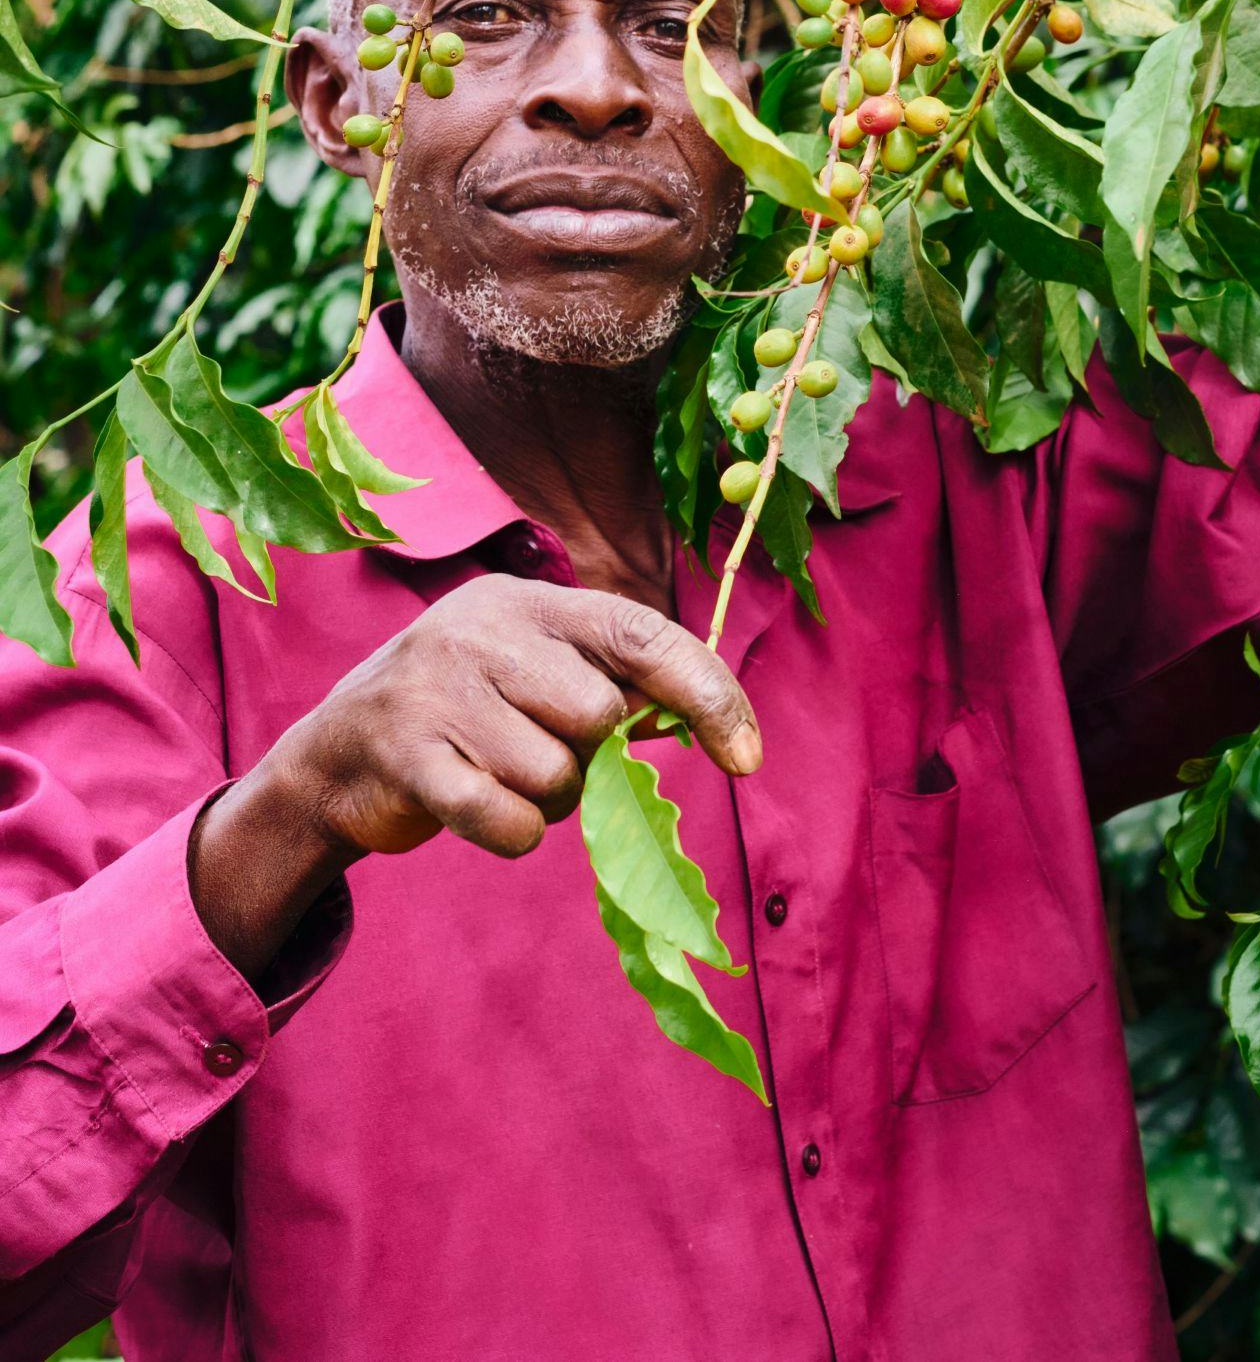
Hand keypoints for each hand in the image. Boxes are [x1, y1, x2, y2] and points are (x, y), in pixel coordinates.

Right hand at [190, 577, 760, 978]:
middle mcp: (480, 629)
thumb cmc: (467, 716)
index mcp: (527, 602)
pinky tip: (476, 806)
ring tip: (497, 775)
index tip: (749, 756)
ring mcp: (437, 689)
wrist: (335, 758)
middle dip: (587, 756)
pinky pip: (511, 822)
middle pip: (600, 714)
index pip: (642, 634)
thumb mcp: (531, 671)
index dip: (708, 693)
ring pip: (558, 776)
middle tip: (538, 751)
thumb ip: (611, 680)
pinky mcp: (408, 758)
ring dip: (547, 800)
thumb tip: (712, 718)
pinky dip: (512, 833)